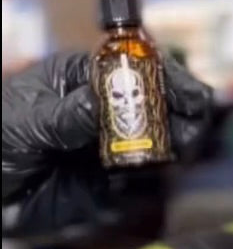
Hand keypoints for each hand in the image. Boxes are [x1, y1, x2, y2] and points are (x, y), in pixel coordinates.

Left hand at [2, 51, 216, 235]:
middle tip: (191, 130)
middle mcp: (110, 107)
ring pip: (162, 139)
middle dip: (182, 113)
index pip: (141, 68)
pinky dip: (158, 176)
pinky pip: (148, 177)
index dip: (170, 78)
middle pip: (162, 102)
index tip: (190, 97)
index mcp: (90, 77)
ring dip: (176, 144)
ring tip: (178, 152)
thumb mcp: (26, 121)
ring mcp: (115, 143)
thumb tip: (106, 104)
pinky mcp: (114, 181)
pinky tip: (154, 175)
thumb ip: (65, 114)